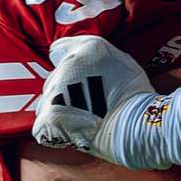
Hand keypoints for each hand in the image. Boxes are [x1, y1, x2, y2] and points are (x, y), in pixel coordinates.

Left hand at [31, 33, 154, 157]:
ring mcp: (56, 91)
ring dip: (58, 109)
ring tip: (80, 118)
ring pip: (47, 101)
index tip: (74, 74)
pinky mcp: (51, 117)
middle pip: (54, 79)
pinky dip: (52, 130)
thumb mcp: (123, 61)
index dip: (66, 61)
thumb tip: (85, 57)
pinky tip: (69, 131)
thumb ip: (98, 56)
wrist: (138, 123)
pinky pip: (42, 125)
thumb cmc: (136, 95)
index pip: (59, 50)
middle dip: (65, 89)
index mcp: (86, 49)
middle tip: (87, 101)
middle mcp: (67, 66)